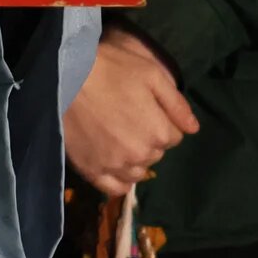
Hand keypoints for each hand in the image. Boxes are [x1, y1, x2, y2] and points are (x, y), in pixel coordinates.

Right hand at [63, 26, 200, 196]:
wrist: (63, 76)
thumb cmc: (111, 69)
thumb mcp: (151, 75)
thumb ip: (177, 104)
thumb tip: (194, 129)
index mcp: (159, 132)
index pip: (173, 137)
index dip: (162, 121)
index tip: (145, 108)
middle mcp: (140, 155)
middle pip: (155, 154)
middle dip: (148, 139)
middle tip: (128, 118)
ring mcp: (114, 166)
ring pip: (137, 172)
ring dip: (134, 159)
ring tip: (118, 138)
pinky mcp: (90, 171)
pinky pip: (113, 188)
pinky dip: (119, 180)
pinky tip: (115, 166)